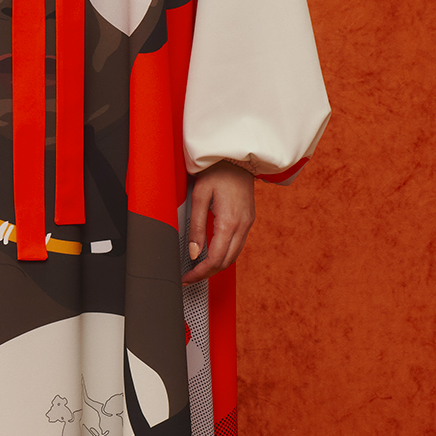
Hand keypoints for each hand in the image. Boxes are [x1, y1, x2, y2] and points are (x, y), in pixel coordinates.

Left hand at [183, 160, 254, 283]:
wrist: (237, 157)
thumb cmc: (217, 172)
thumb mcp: (199, 197)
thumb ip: (196, 227)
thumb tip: (194, 253)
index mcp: (229, 222)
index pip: (215, 259)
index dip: (200, 273)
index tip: (187, 278)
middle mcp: (242, 226)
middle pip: (226, 262)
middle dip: (207, 273)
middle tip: (190, 277)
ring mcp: (248, 224)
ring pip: (234, 256)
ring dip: (217, 266)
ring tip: (198, 269)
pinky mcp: (249, 220)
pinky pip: (238, 245)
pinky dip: (225, 255)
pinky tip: (212, 254)